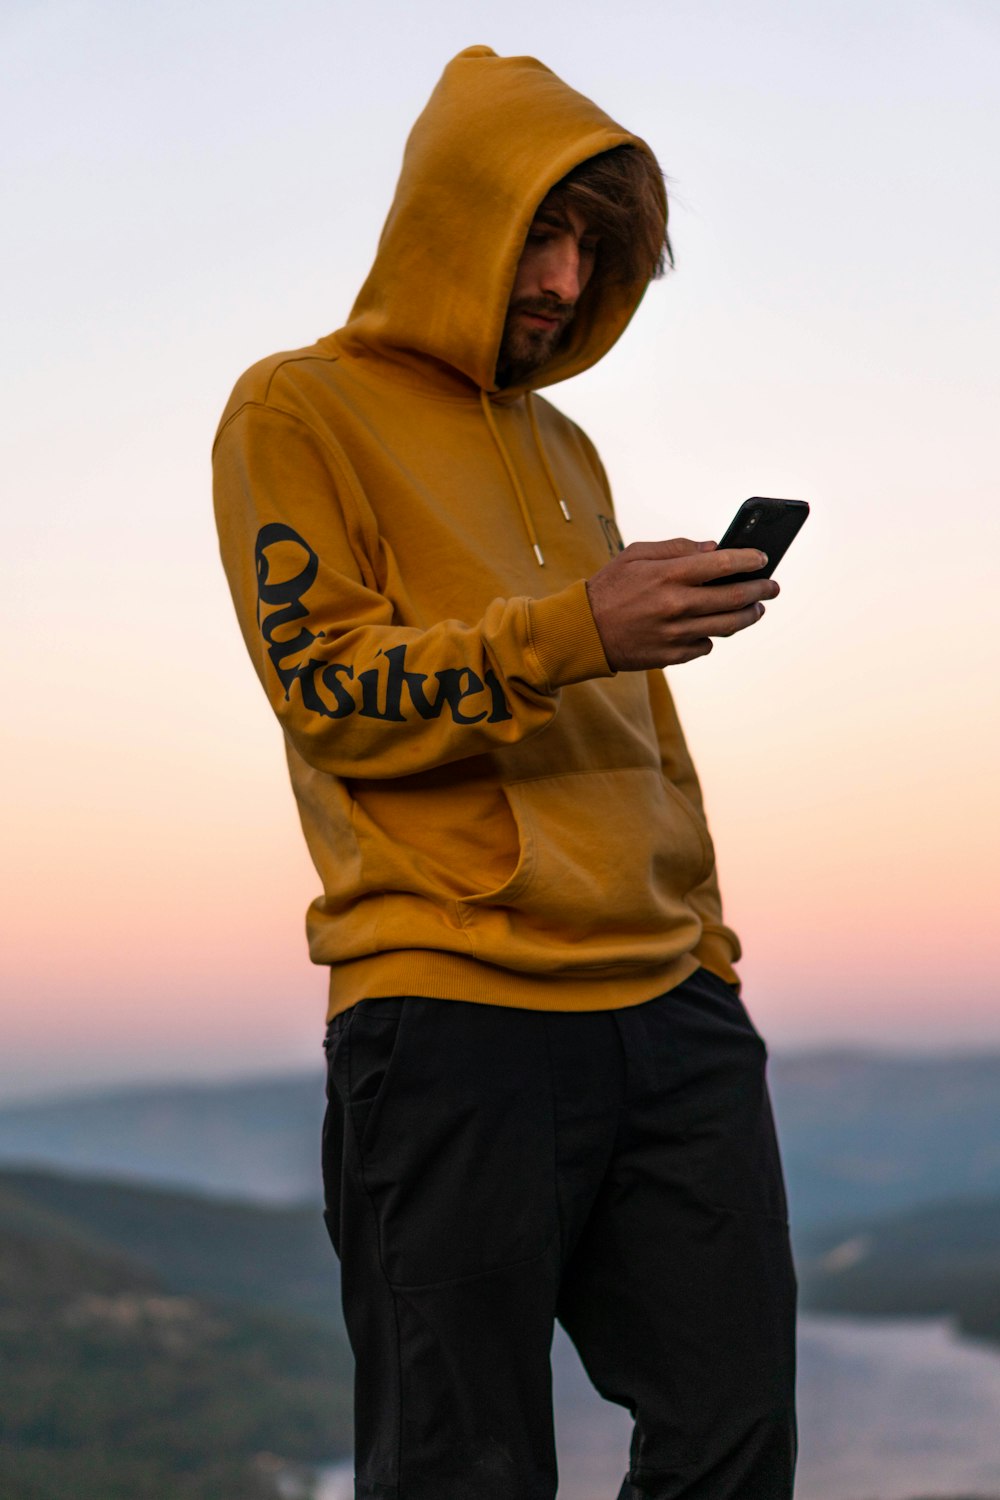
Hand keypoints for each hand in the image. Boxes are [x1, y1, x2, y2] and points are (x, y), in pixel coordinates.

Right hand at [585, 538, 779, 670]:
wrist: (583, 632)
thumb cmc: (609, 588)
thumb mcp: (635, 555)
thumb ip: (676, 548)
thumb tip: (713, 549)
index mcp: (668, 575)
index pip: (722, 563)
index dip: (749, 559)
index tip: (764, 558)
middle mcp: (676, 605)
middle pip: (734, 598)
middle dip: (760, 590)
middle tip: (772, 587)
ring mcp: (676, 633)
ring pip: (728, 626)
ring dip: (748, 616)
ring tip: (756, 609)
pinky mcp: (672, 655)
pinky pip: (705, 646)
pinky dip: (712, 636)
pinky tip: (712, 627)